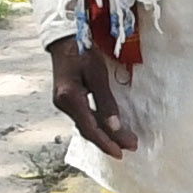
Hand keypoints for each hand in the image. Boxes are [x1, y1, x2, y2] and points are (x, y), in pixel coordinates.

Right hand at [46, 28, 136, 156]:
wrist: (64, 39)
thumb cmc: (82, 52)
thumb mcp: (97, 74)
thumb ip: (106, 102)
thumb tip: (114, 127)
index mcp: (70, 98)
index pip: (90, 128)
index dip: (106, 142)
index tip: (122, 152)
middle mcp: (64, 104)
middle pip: (88, 129)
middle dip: (108, 141)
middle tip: (129, 148)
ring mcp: (63, 102)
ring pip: (85, 125)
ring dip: (103, 135)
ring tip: (121, 142)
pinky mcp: (67, 99)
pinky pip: (83, 117)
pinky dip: (96, 125)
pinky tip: (106, 130)